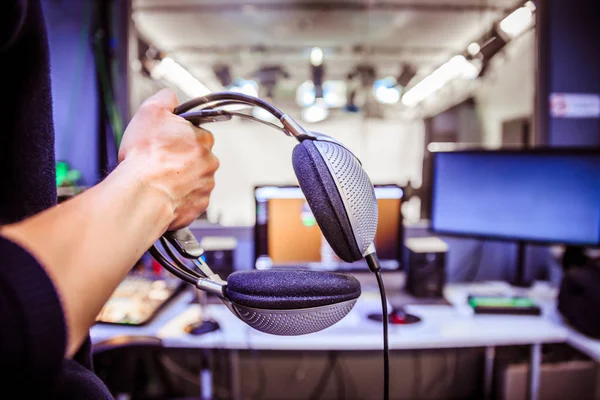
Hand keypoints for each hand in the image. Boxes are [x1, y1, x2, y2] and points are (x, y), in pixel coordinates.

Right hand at [118, 89, 218, 229]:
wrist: (142, 194)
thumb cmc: (146, 157)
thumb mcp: (150, 112)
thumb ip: (165, 99)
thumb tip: (171, 97)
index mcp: (202, 139)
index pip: (197, 134)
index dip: (179, 138)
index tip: (167, 143)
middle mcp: (209, 163)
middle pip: (198, 158)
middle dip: (182, 159)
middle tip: (161, 162)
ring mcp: (205, 186)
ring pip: (195, 179)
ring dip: (182, 179)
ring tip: (160, 179)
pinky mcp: (199, 205)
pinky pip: (191, 199)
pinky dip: (180, 197)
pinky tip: (164, 193)